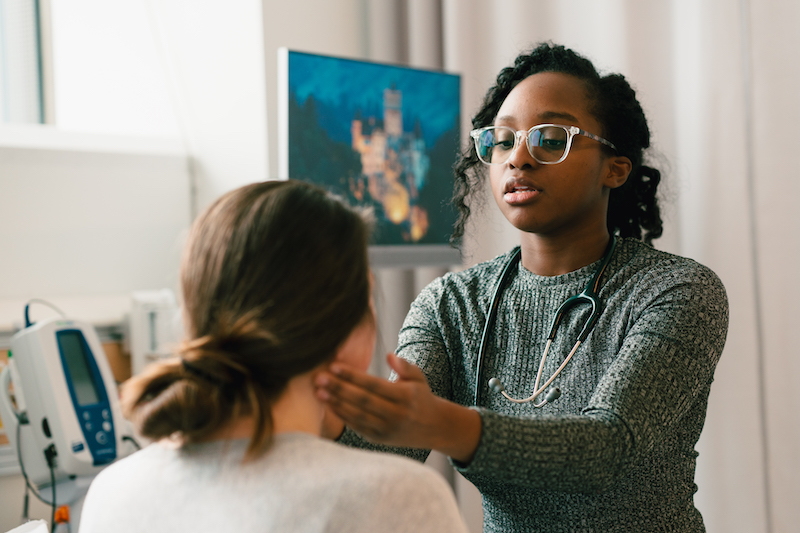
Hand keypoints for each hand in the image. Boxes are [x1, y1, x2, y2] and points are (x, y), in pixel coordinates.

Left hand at [314, 353, 481, 462]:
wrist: (433, 428)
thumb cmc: (421, 396)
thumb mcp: (419, 378)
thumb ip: (404, 366)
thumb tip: (388, 356)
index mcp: (405, 397)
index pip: (374, 385)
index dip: (353, 376)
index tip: (334, 366)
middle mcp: (395, 415)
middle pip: (362, 400)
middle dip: (339, 389)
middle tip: (319, 378)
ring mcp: (386, 429)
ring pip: (357, 415)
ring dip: (336, 403)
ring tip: (318, 392)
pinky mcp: (379, 439)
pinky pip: (357, 427)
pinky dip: (342, 416)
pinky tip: (329, 405)